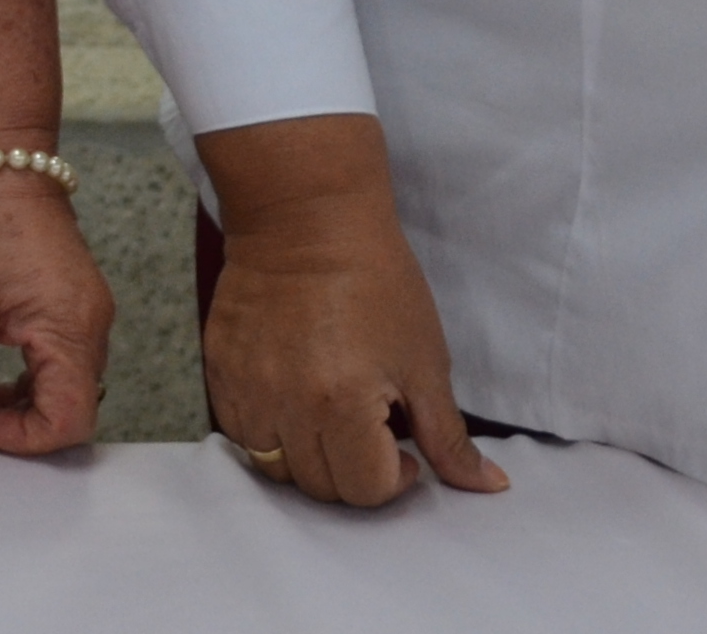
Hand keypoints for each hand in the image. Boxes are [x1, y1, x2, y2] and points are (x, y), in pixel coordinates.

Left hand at [0, 170, 114, 453]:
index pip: (69, 421)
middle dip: (19, 423)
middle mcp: (93, 324)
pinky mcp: (72, 298)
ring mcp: (87, 309)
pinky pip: (60, 355)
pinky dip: (28, 374)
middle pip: (73, 408)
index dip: (19, 438)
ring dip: (21, 400)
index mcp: (73, 328)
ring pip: (66, 383)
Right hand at [197, 116, 505, 508]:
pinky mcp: (219, 369)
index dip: (396, 477)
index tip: (405, 444)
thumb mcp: (425, 360)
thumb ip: (448, 435)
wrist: (306, 216)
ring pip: (275, 468)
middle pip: (321, 487)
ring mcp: (244, 388)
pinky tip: (295, 399)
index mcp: (341, 404)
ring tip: (331, 417)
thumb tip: (487, 486)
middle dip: (355, 471)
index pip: (365, 490)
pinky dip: (269, 432)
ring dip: (309, 458)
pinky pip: (240, 432)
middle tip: (372, 429)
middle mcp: (285, 405)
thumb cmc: (377, 280)